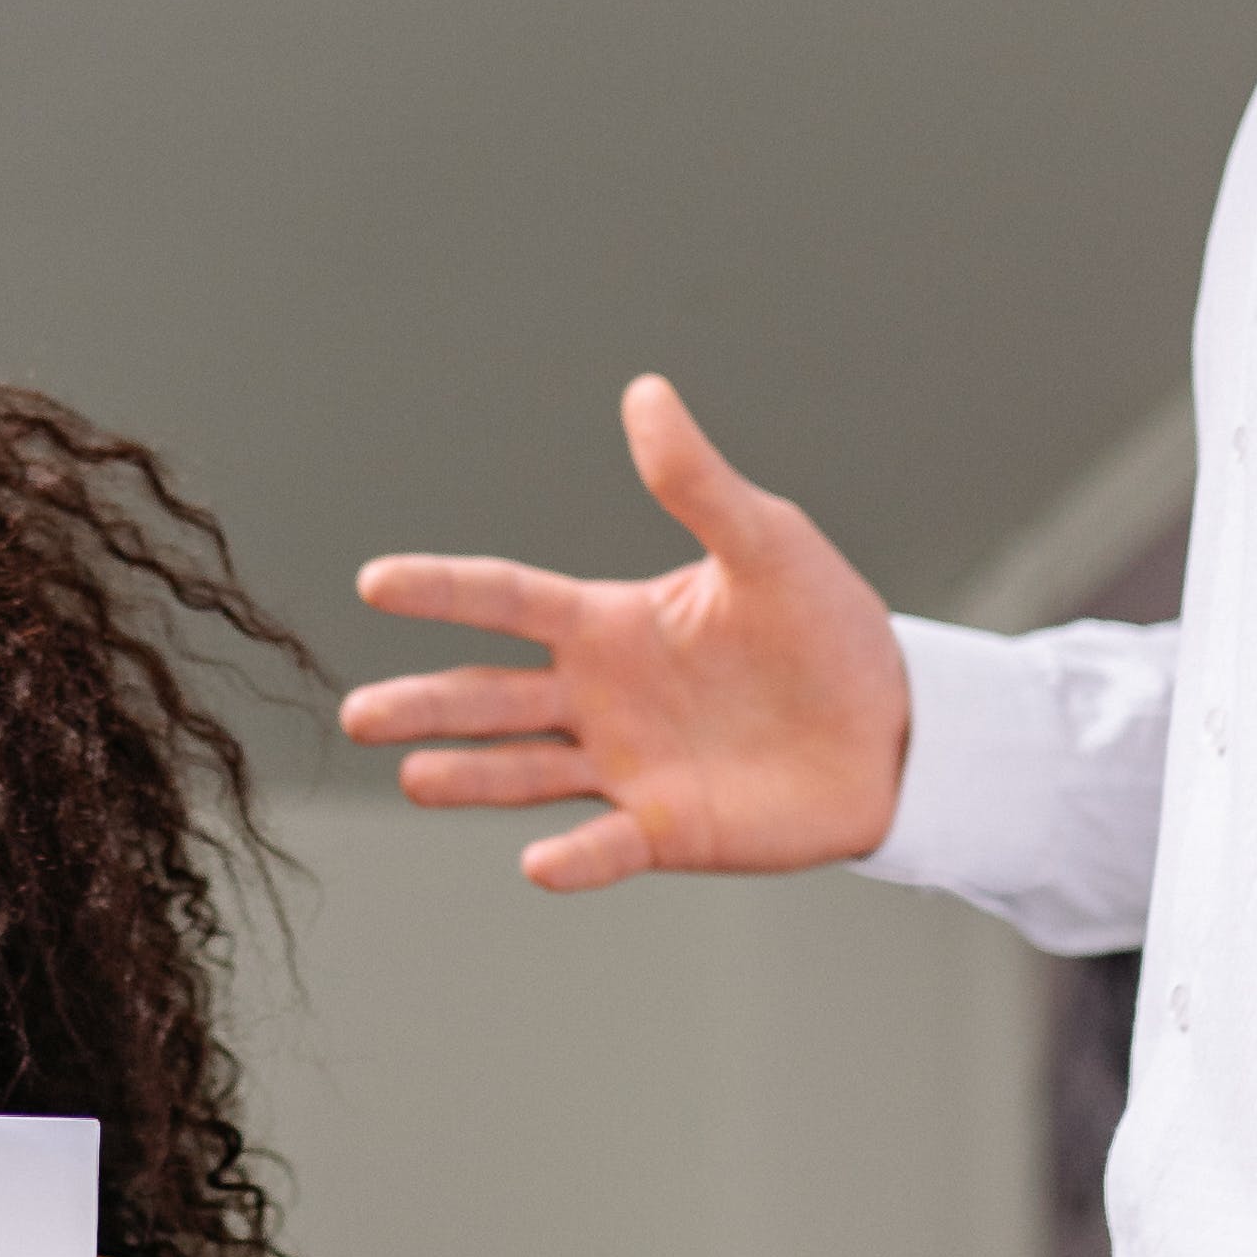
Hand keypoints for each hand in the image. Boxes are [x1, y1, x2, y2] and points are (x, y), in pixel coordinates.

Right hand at [341, 372, 909, 890]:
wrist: (895, 728)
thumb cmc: (825, 627)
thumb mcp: (767, 543)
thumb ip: (698, 482)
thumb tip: (645, 392)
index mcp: (609, 622)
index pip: (507, 600)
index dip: (442, 590)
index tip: (373, 581)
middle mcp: (597, 697)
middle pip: (490, 695)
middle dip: (425, 704)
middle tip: (361, 713)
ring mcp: (624, 767)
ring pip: (523, 772)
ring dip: (468, 778)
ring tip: (412, 778)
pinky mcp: (664, 830)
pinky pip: (605, 847)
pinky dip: (571, 859)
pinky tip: (538, 864)